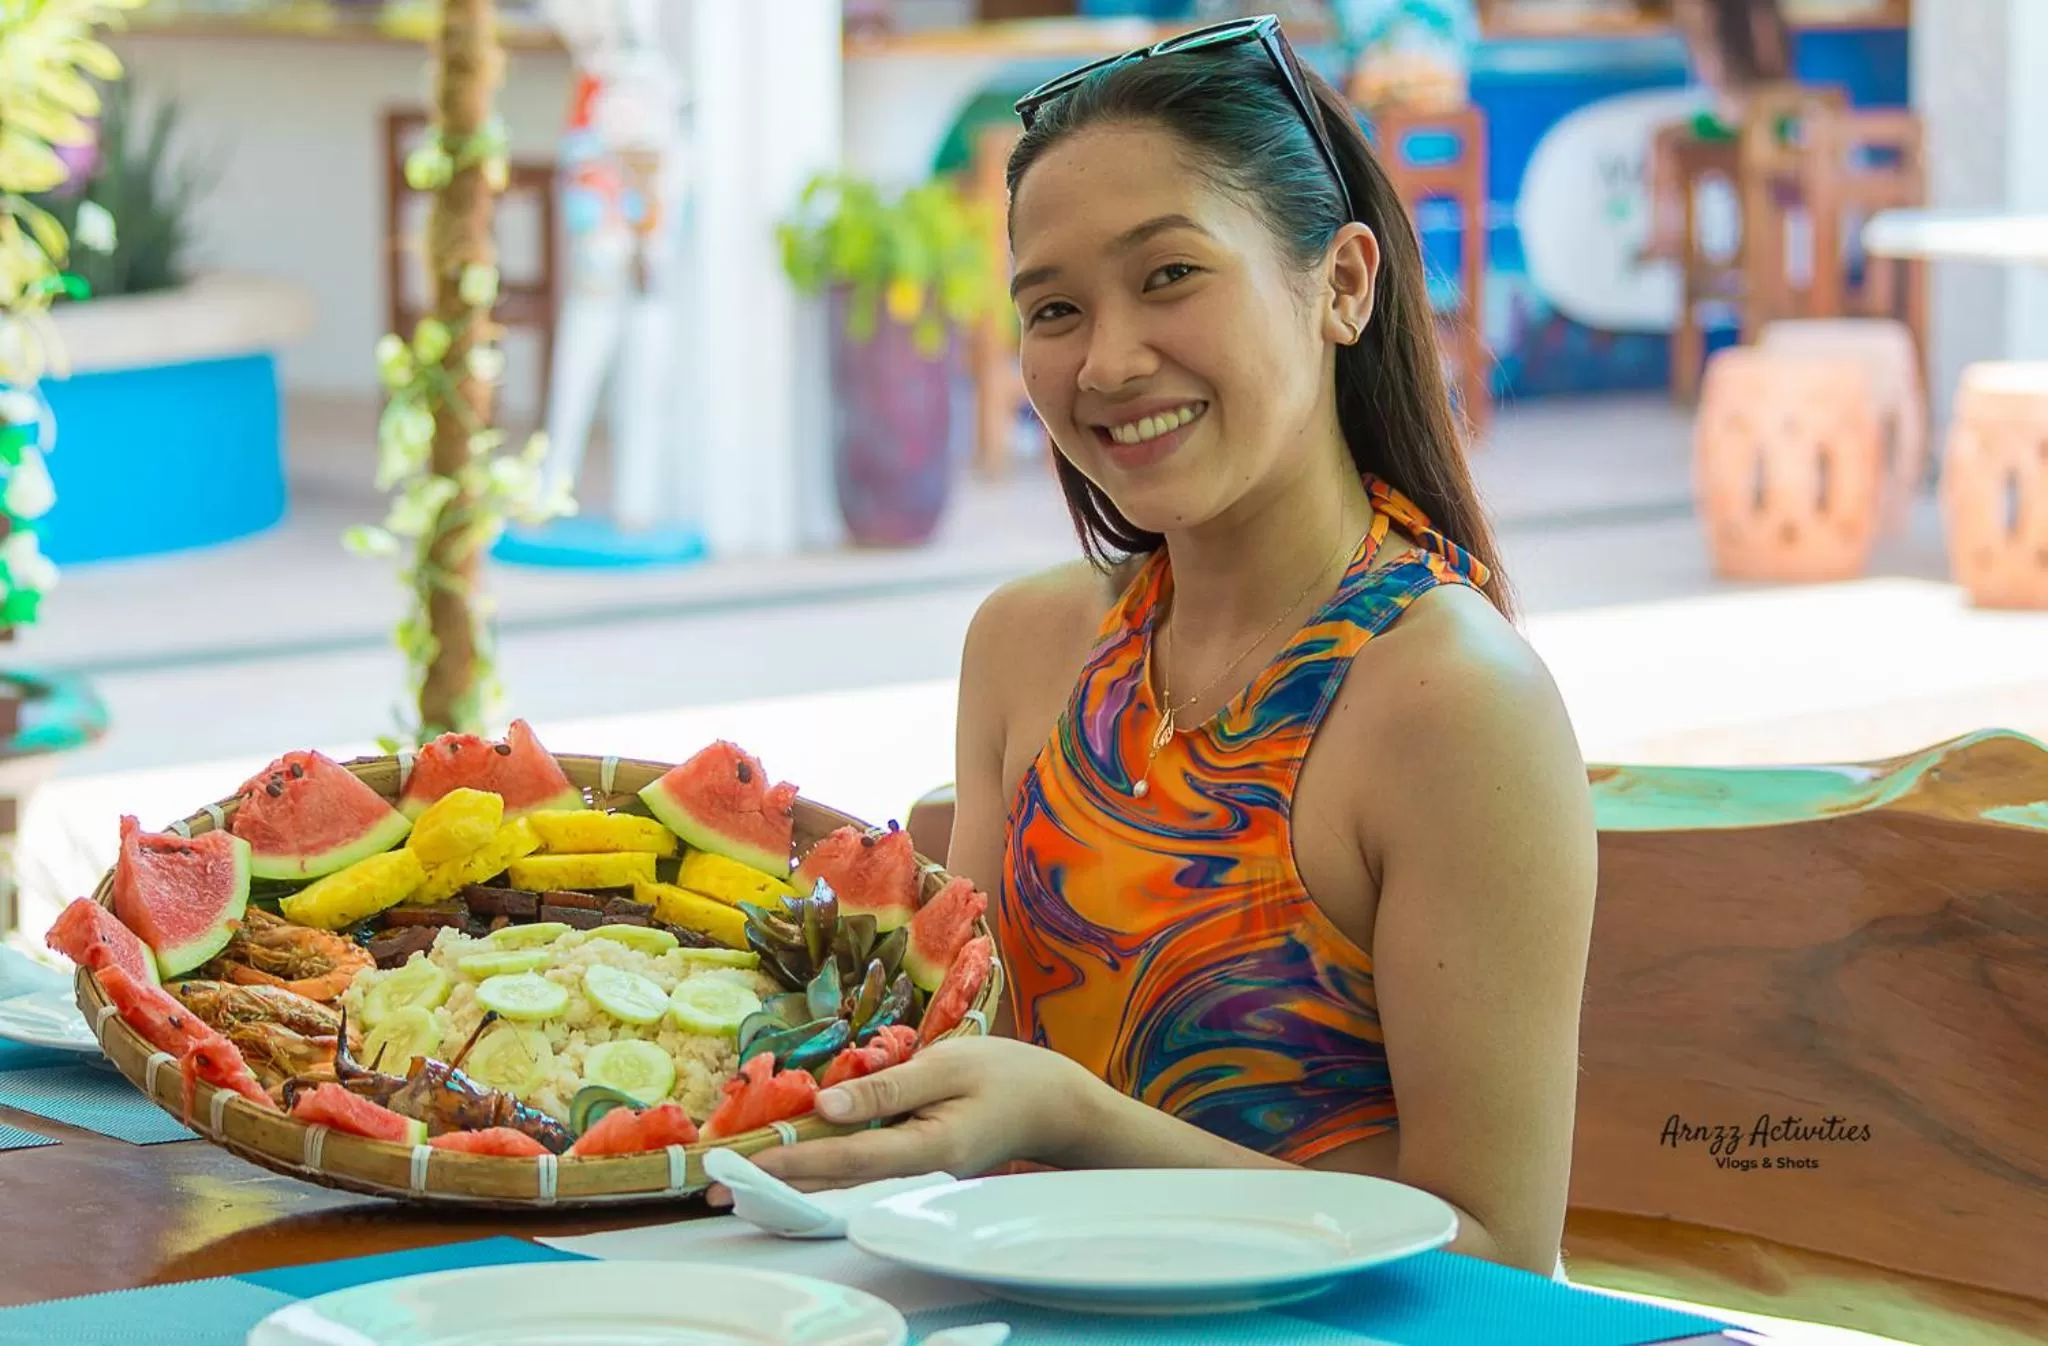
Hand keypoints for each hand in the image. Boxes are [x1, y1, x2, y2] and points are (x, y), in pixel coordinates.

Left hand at [707, 1036, 1093, 1202]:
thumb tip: (829, 1106)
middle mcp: (917, 1172)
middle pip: (835, 1180)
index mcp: (930, 1149)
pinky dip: (819, 1163)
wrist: (1052, 1104)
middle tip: (714, 1192)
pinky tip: (787, 1161)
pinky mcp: (912, 1162)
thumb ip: (890, 1086)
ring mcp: (915, 1172)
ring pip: (842, 1177)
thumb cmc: (1007, 1075)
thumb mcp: (950, 1064)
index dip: (795, 1159)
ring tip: (734, 1183)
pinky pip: (858, 1165)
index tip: (748, 1163)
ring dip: (790, 1177)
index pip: (849, 1158)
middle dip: (775, 1182)